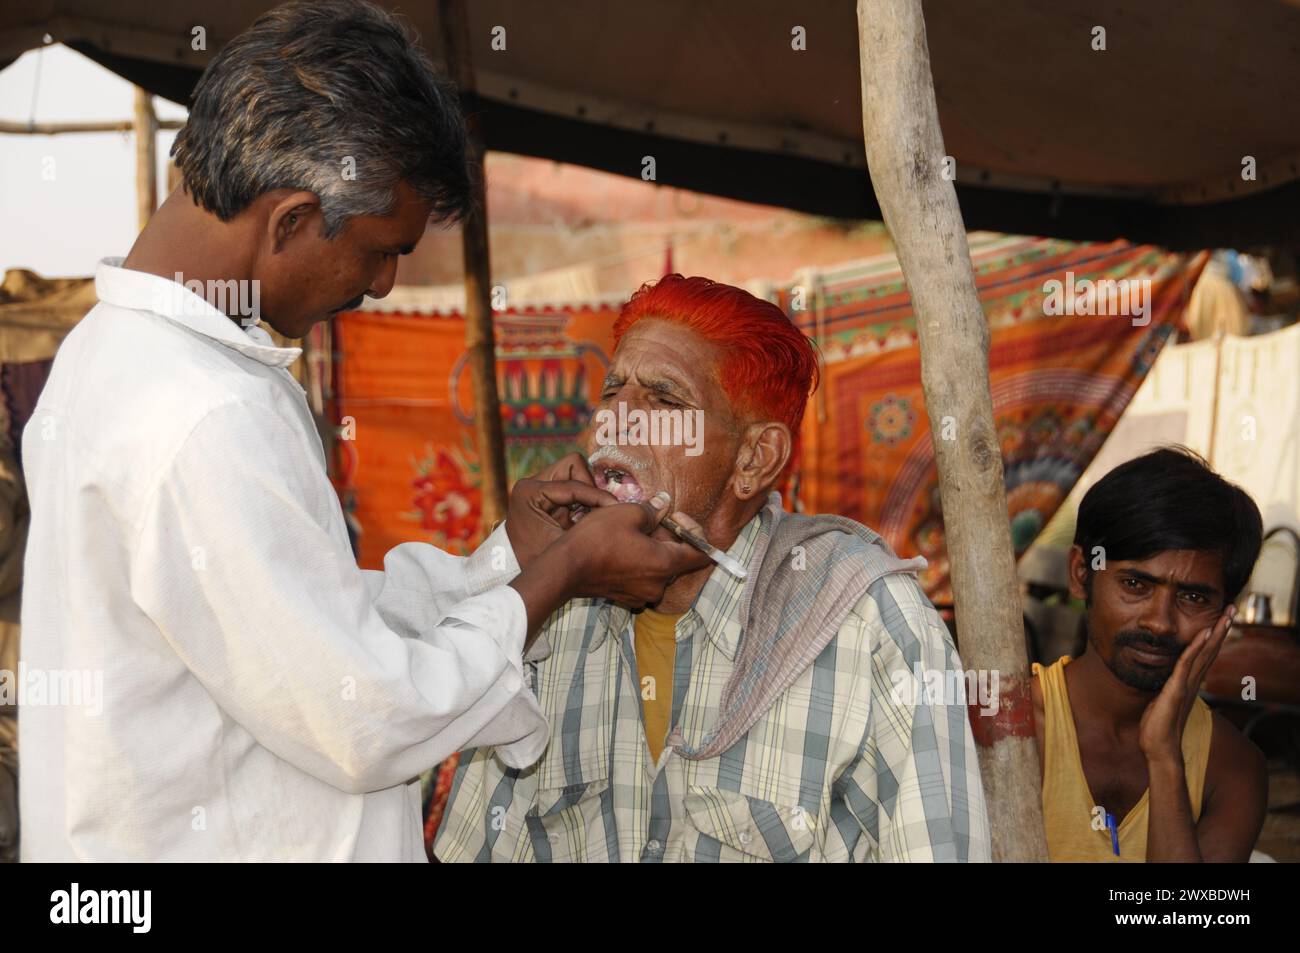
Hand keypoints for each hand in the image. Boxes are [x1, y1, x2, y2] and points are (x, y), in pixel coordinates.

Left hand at [504, 453, 614, 569]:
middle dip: (591, 487)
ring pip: (576, 472)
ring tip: (592, 515)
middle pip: (574, 466)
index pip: (574, 484)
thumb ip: (587, 526)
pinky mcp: (547, 492)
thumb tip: (618, 511)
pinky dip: (584, 497)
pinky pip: (573, 484)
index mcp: (530, 491)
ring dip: (588, 491)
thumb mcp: (562, 545)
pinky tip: (586, 516)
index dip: (598, 496)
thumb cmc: (535, 561)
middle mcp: (532, 482)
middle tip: (600, 510)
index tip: (616, 510)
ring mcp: (539, 485)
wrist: (512, 568)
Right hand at [550, 491, 711, 609]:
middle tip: (649, 518)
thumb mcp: (627, 513)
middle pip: (677, 559)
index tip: (675, 516)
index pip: (701, 554)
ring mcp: (642, 595)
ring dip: (652, 548)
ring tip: (632, 531)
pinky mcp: (626, 598)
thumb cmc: (597, 539)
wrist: (565, 569)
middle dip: (668, 536)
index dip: (694, 531)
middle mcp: (658, 585)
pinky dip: (639, 562)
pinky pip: (643, 577)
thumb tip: (663, 505)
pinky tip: (621, 548)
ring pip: (658, 568)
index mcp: (665, 564)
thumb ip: (653, 510)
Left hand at [1138, 605, 1234, 763]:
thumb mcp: (1163, 701)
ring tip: (1225, 615)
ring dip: (1215, 633)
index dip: (1214, 636)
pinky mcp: (1176, 690)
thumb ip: (1168, 689)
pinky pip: (1187, 665)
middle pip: (1211, 650)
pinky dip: (1196, 648)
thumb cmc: (1158, 727)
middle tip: (1232, 608)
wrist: (1159, 749)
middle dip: (1221, 628)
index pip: (1205, 655)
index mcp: (1189, 683)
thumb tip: (1166, 681)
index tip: (1221, 618)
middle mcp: (1192, 682)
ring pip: (1204, 654)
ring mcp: (1186, 686)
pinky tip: (1203, 634)